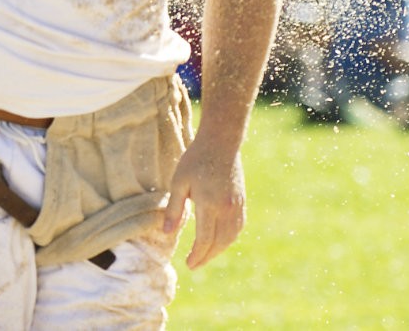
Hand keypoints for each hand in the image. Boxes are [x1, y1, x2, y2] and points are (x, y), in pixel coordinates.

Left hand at [161, 135, 245, 269]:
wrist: (221, 143)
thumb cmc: (195, 159)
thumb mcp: (179, 181)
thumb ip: (174, 208)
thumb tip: (166, 233)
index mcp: (209, 204)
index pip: (205, 238)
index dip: (197, 254)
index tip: (189, 264)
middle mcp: (227, 208)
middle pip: (219, 242)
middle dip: (207, 256)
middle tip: (195, 265)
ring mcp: (237, 206)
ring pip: (230, 237)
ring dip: (218, 250)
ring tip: (205, 255)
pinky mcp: (242, 202)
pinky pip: (238, 228)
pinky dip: (228, 239)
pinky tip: (220, 241)